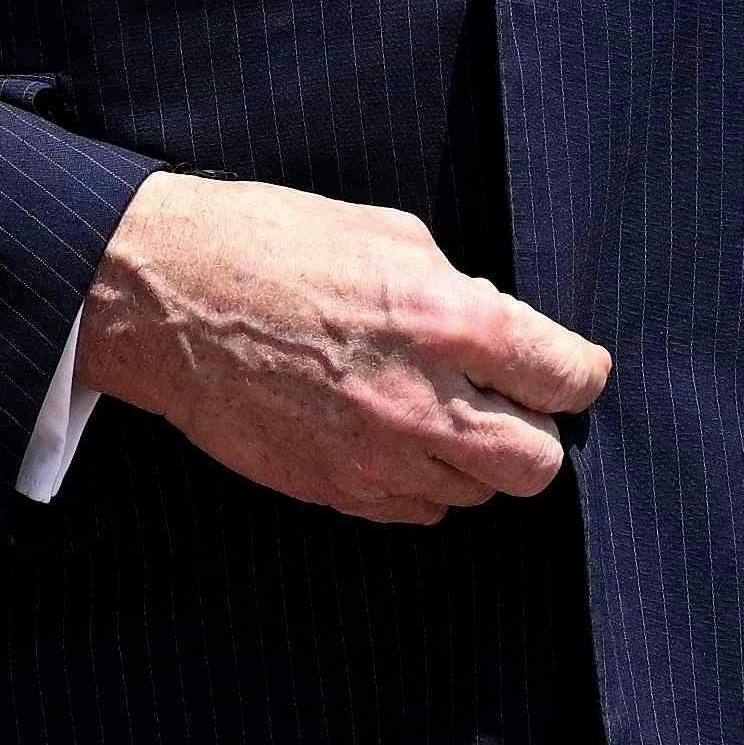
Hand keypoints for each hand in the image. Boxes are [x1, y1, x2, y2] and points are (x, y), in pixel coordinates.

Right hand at [75, 171, 607, 522]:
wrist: (166, 298)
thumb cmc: (272, 244)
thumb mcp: (388, 233)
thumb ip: (458, 289)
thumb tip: (498, 329)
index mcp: (446, 320)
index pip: (564, 377)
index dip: (577, 371)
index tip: (569, 367)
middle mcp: (421, 401)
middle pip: (538, 463)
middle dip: (537, 430)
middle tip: (510, 398)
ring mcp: (375, 457)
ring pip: (477, 493)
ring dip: (474, 457)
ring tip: (436, 408)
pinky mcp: (334, 490)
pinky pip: (416, 512)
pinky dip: (422, 482)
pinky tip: (392, 435)